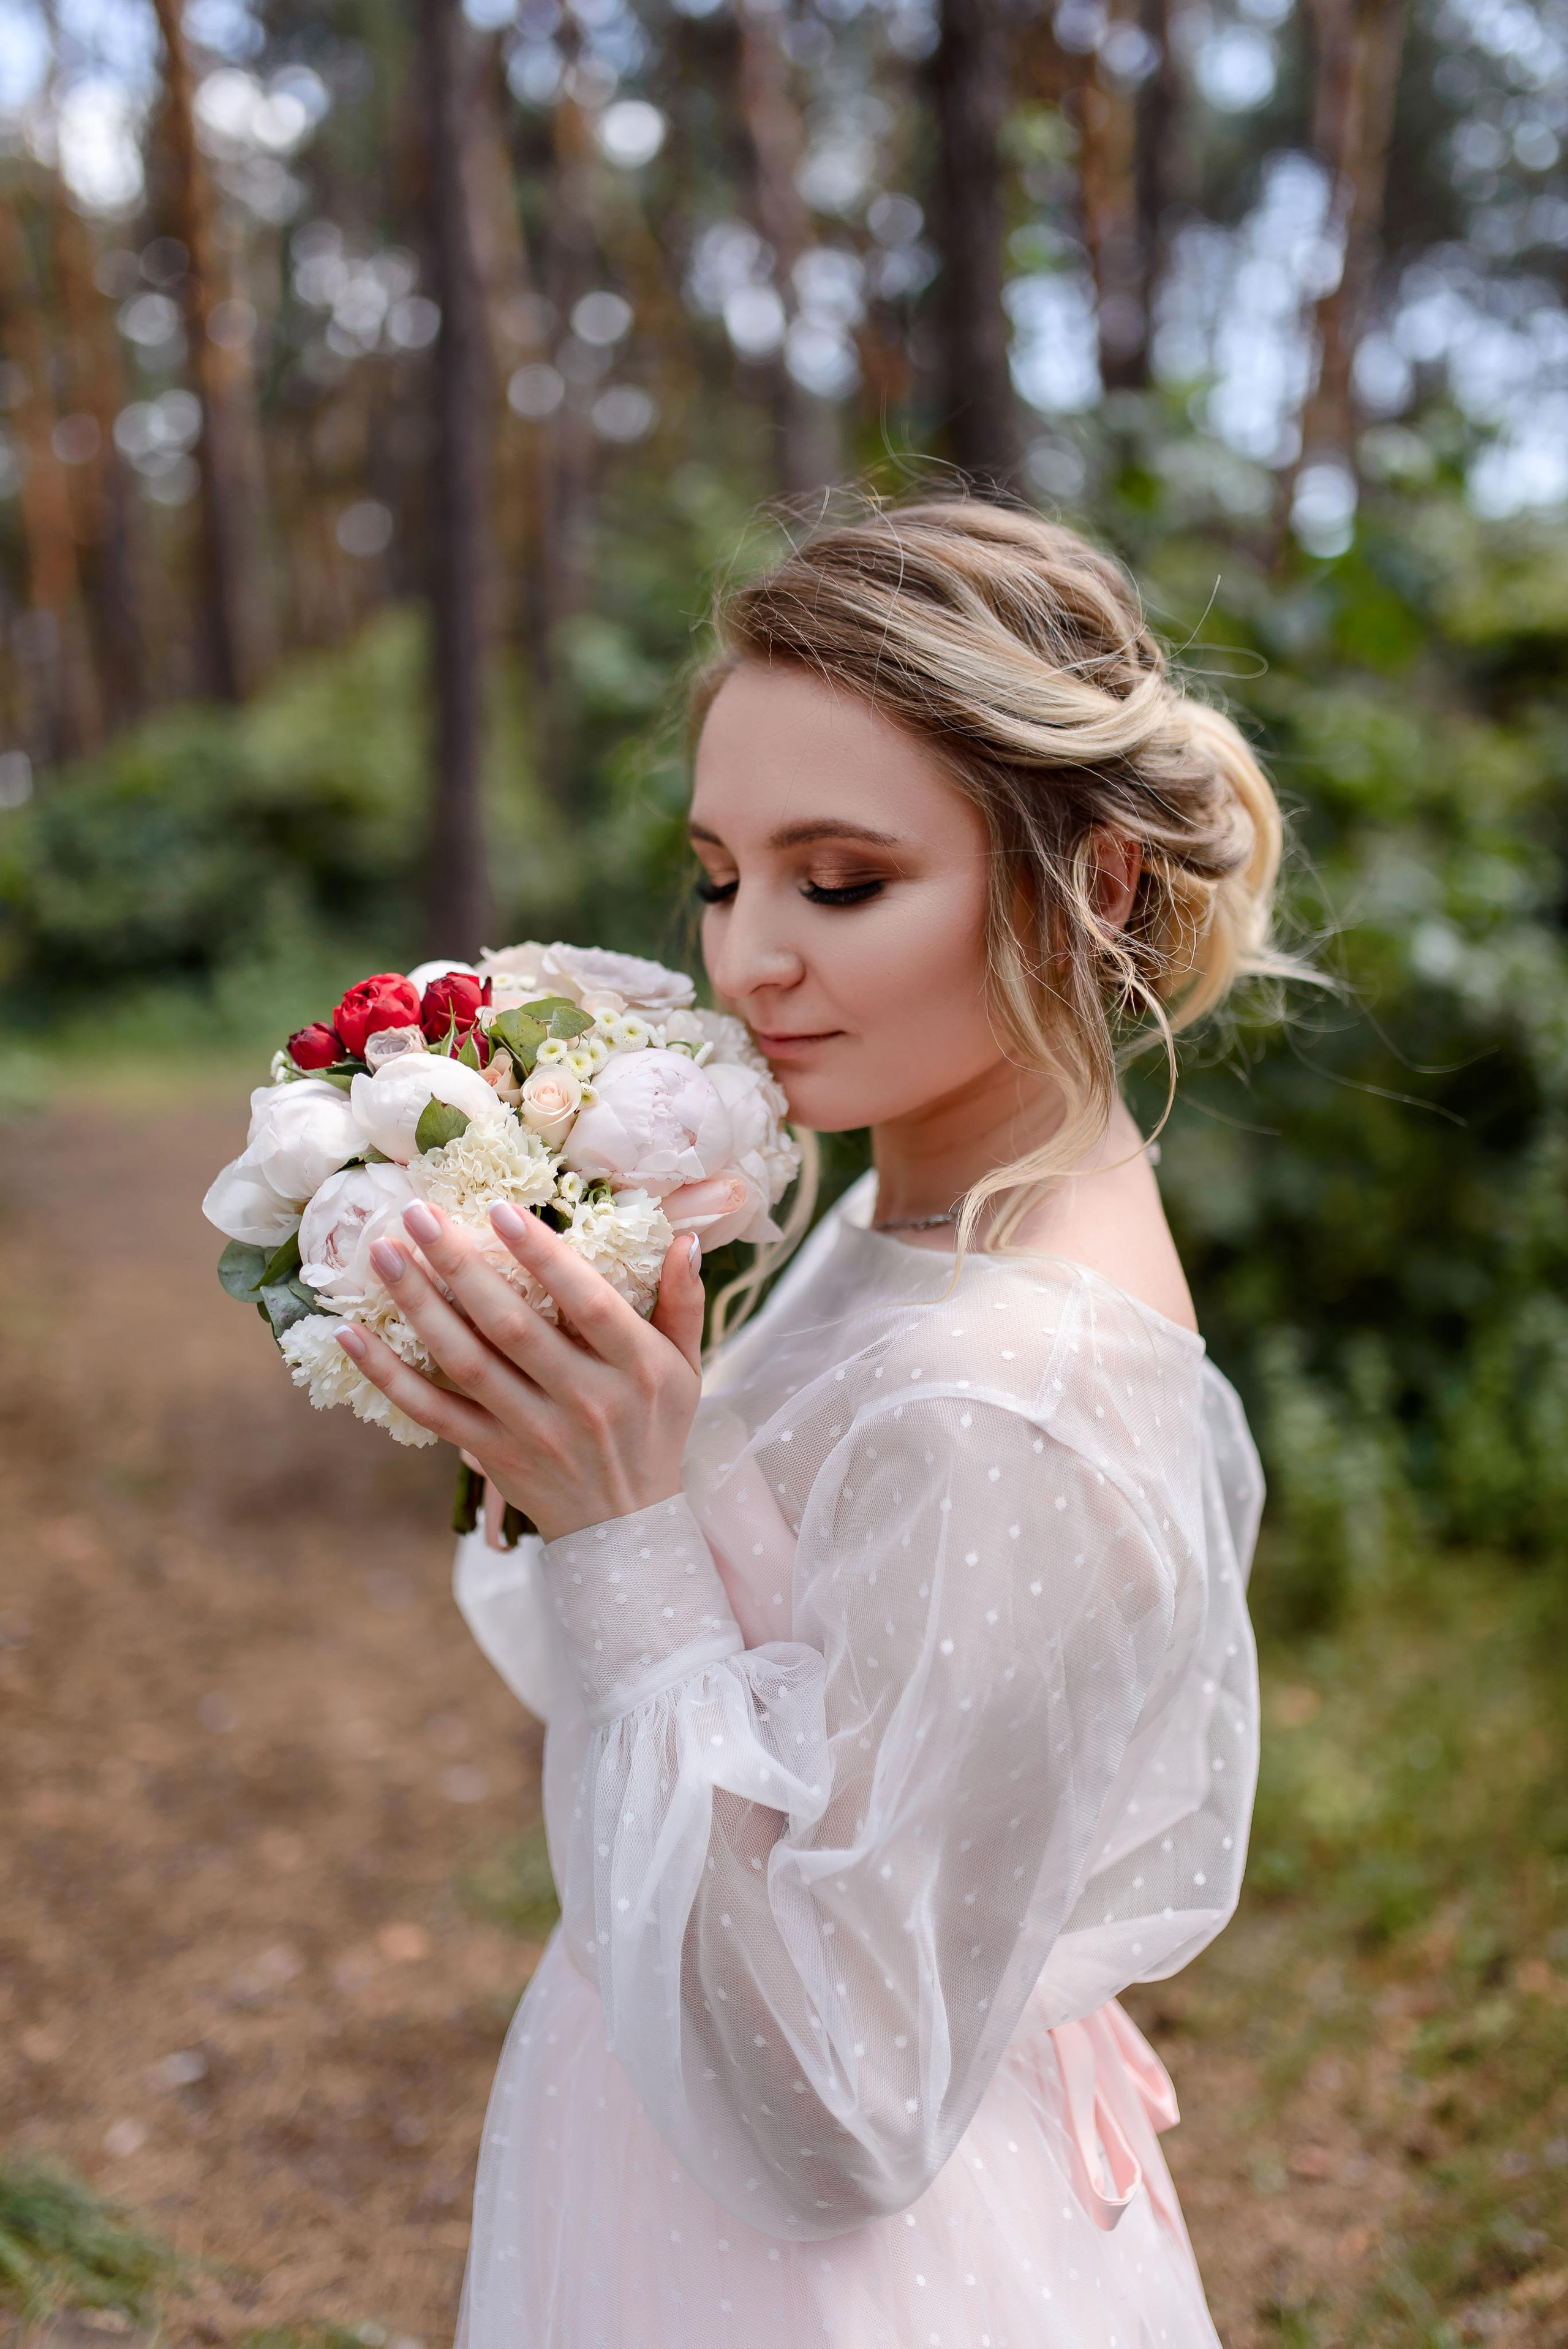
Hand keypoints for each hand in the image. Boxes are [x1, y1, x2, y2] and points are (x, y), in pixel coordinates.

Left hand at [334, 1200, 705, 1543]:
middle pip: (512, 1326)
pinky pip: (432, 1413)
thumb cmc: (655, 1431)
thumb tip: (682, 1238)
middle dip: (459, 1265)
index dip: (545, 1257)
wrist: (626, 1529)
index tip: (500, 1210)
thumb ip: (684, 1302)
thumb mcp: (686, 1369)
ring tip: (383, 1255)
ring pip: (465, 1363)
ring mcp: (533, 1432)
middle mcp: (584, 1400)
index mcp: (636, 1369)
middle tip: (416, 1214)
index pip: (589, 1303)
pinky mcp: (493, 1457)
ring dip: (418, 1306)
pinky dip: (388, 1375)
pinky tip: (352, 1334)